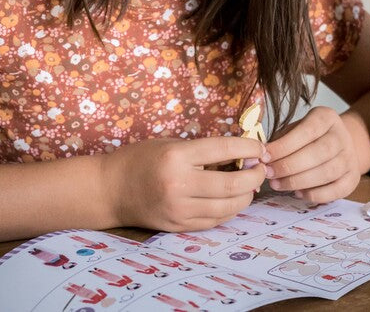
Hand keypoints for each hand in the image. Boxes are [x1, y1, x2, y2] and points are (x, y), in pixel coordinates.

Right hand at [102, 136, 267, 231]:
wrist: (109, 190)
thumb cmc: (140, 159)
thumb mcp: (170, 144)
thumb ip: (202, 150)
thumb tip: (240, 154)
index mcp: (177, 156)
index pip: (224, 150)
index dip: (248, 148)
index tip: (259, 148)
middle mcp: (179, 184)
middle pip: (232, 184)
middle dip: (254, 177)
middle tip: (260, 169)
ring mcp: (179, 209)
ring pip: (228, 207)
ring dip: (246, 196)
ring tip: (249, 186)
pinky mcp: (178, 226)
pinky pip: (214, 221)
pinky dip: (230, 210)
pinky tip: (233, 200)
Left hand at [265, 107, 360, 204]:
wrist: (337, 144)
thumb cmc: (307, 137)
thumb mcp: (294, 129)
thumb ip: (279, 141)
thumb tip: (259, 157)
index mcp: (327, 118)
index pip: (307, 131)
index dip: (284, 146)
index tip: (264, 156)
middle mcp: (342, 136)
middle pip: (319, 153)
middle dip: (289, 166)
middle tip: (269, 174)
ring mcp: (350, 158)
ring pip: (327, 172)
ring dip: (298, 181)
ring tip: (277, 185)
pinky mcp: (353, 178)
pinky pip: (336, 190)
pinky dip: (316, 194)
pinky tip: (298, 193)